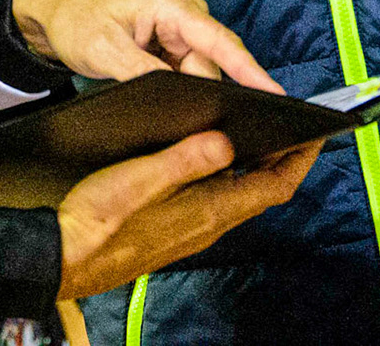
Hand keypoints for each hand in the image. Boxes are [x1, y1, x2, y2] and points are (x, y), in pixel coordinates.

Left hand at [10, 0, 280, 89]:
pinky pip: (185, 70)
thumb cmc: (75, 16)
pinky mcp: (167, 42)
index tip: (277, 95)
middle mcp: (182, 14)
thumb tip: (179, 98)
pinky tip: (164, 100)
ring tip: (162, 106)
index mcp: (170, 5)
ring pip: (199, 71)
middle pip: (211, 64)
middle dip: (204, 93)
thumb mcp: (103, 49)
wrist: (51, 6)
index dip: (250, 70)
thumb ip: (144, 74)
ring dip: (187, 91)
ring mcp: (176, 28)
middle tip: (186, 123)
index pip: (220, 41)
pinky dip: (178, 87)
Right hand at [55, 131, 318, 300]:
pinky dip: (221, 174)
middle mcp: (208, 224)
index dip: (300, 158)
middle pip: (259, 189)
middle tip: (286, 122)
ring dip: (249, 164)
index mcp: (209, 210)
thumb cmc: (98, 221)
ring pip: (235, 193)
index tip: (315, 131)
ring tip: (248, 130)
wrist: (64, 256)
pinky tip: (201, 155)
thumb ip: (187, 159)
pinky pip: (211, 199)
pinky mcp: (171, 229)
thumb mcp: (142, 178)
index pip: (275, 186)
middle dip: (278, 156)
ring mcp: (190, 229)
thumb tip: (227, 142)